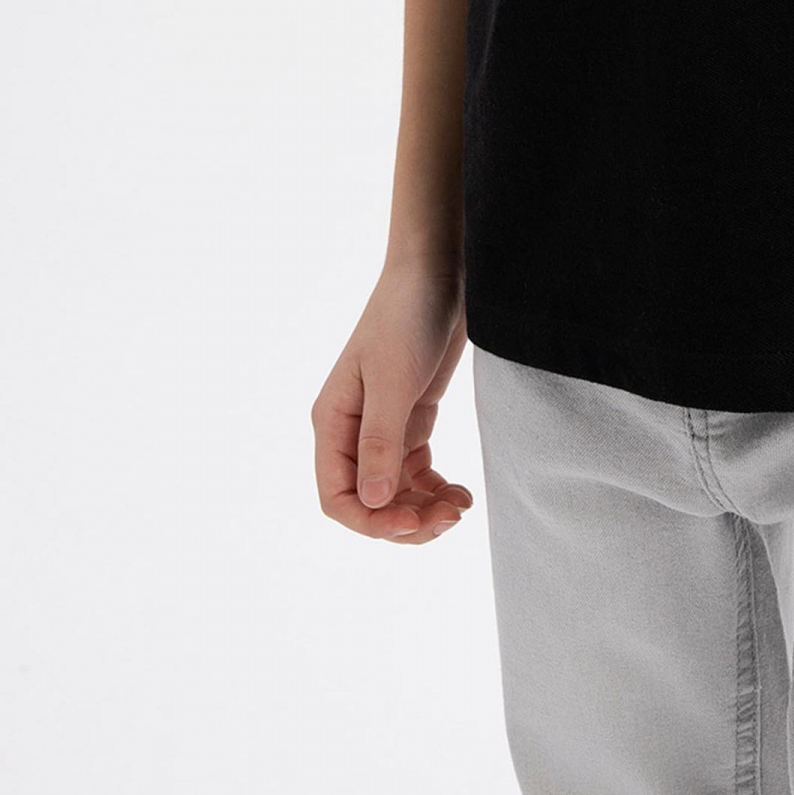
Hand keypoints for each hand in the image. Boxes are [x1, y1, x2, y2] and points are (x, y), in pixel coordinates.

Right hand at [311, 258, 474, 543]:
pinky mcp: (412, 419)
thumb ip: (381, 442)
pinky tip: (460, 493)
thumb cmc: (407, 315)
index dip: (372, 522)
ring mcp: (383, 427)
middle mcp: (352, 431)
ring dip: (424, 509)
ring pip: (395, 493)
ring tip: (460, 508)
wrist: (437, 272)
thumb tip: (374, 503)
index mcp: (333, 422)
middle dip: (405, 521)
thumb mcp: (394, 380)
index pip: (338, 497)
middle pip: (369, 502)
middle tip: (448, 520)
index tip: (413, 522)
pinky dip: (435, 490)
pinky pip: (416, 473)